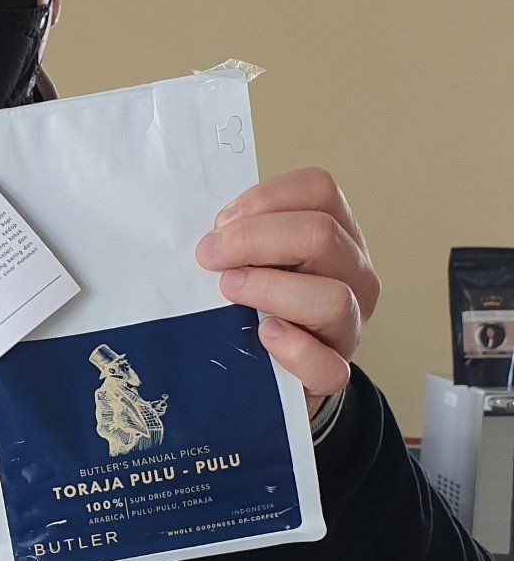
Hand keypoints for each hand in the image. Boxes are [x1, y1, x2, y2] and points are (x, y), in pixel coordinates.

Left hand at [195, 169, 379, 412]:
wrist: (274, 369)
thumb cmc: (258, 302)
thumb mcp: (256, 258)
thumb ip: (240, 237)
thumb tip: (206, 232)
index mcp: (337, 233)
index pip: (319, 189)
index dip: (265, 198)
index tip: (221, 223)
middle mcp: (354, 273)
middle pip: (321, 234)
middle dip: (254, 239)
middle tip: (209, 256)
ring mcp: (351, 324)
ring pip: (331, 297)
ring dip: (270, 289)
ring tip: (230, 291)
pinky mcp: (336, 371)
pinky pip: (327, 365)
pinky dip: (293, 350)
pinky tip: (264, 336)